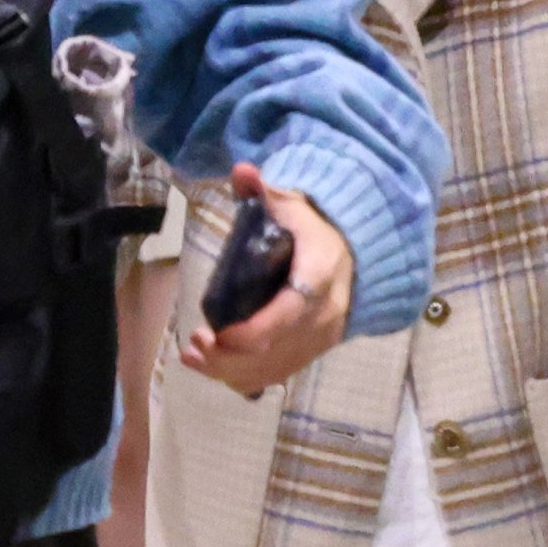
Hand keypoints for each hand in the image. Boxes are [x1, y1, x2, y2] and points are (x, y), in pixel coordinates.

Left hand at [177, 163, 354, 397]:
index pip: (290, 312)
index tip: (215, 332)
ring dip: (231, 370)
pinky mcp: (312, 352)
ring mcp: (321, 338)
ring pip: (275, 367)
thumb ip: (264, 191)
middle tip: (194, 344)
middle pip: (277, 349)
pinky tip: (213, 370)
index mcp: (321, 274)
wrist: (353, 255)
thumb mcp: (291, 205)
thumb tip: (243, 170)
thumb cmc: (313, 229)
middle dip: (230, 355)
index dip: (252, 331)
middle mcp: (326, 313)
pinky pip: (279, 374)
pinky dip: (244, 377)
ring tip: (194, 357)